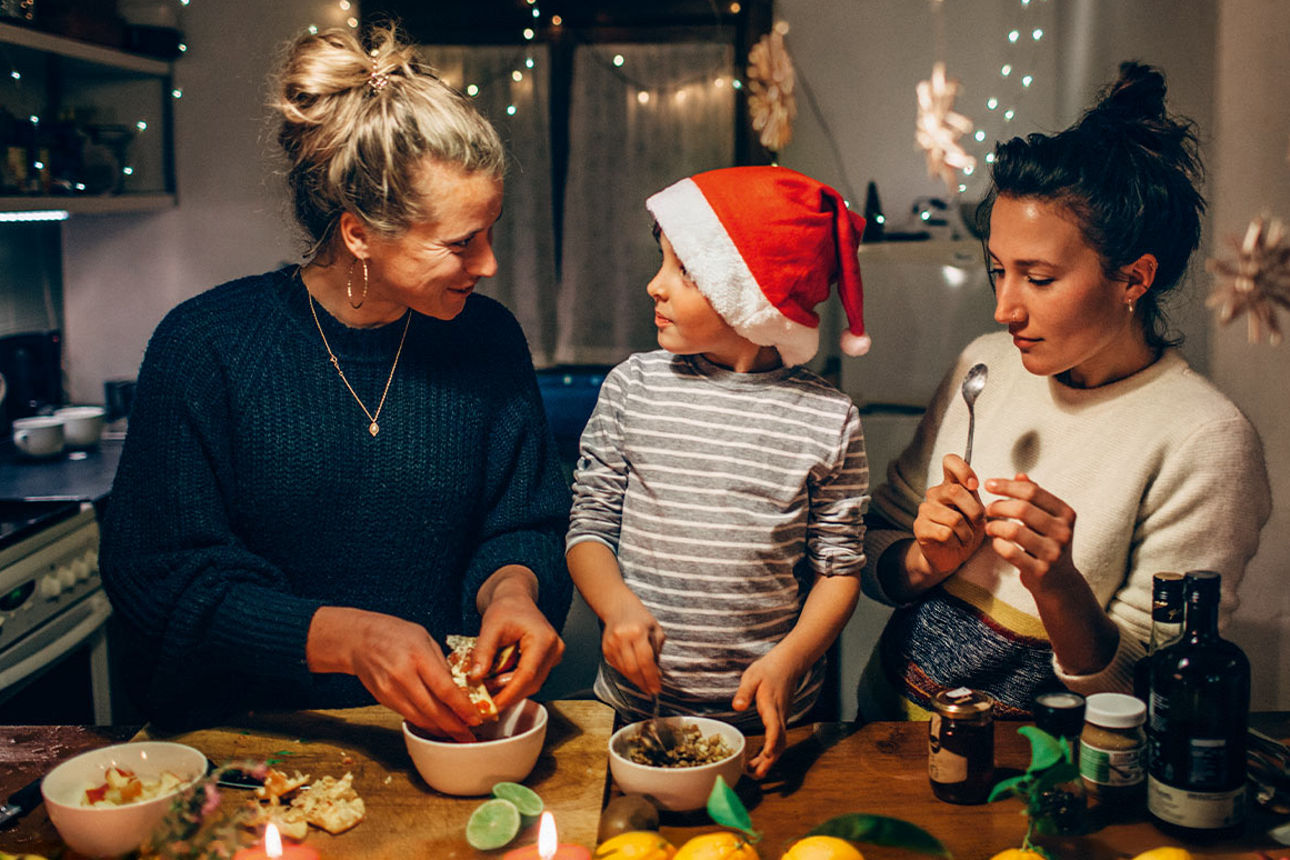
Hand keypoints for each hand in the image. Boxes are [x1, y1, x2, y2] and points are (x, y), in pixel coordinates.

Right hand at [308, 607, 480, 741]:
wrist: (359, 639)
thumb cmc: (396, 634)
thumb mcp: (425, 638)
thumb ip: (441, 664)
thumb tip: (460, 688)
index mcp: (418, 656)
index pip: (444, 688)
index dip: (461, 707)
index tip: (475, 717)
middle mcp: (403, 675)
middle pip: (432, 709)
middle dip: (454, 726)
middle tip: (469, 736)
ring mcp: (390, 690)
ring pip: (420, 717)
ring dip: (440, 730)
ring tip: (456, 736)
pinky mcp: (383, 699)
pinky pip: (408, 715)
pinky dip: (424, 723)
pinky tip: (436, 727)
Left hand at [474, 575, 565, 713]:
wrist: (515, 600)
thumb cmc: (506, 608)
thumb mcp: (490, 626)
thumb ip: (484, 651)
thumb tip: (476, 677)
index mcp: (543, 640)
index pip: (527, 674)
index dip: (509, 693)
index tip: (492, 706)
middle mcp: (554, 650)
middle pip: (531, 683)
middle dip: (507, 694)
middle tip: (483, 702)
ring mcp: (553, 657)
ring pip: (531, 684)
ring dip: (509, 690)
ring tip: (486, 690)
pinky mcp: (547, 661)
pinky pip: (530, 679)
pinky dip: (512, 684)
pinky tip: (496, 683)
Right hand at [601, 594, 664, 696]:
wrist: (618, 607)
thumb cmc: (640, 617)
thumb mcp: (655, 629)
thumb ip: (657, 650)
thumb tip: (656, 673)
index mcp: (637, 632)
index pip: (645, 660)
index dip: (652, 677)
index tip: (657, 688)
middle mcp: (622, 638)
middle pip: (633, 668)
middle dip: (644, 682)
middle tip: (652, 690)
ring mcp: (611, 644)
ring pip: (624, 670)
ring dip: (636, 680)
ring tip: (645, 685)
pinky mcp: (605, 649)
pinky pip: (618, 667)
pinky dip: (628, 674)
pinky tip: (636, 676)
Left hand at [732, 648, 801, 777]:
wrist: (786, 665)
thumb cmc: (768, 670)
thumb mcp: (752, 677)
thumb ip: (744, 692)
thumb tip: (737, 706)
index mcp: (771, 706)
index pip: (775, 727)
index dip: (771, 742)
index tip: (766, 755)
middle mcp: (779, 716)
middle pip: (779, 743)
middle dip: (769, 761)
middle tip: (756, 775)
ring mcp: (782, 720)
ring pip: (780, 744)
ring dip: (769, 760)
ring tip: (754, 773)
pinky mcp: (780, 721)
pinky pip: (778, 740)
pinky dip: (770, 753)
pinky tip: (759, 759)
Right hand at [912, 453, 986, 576]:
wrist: (950, 558)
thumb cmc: (966, 532)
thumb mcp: (978, 514)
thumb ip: (979, 498)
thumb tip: (983, 484)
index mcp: (950, 485)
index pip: (950, 462)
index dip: (963, 469)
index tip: (974, 485)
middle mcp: (935, 494)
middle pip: (955, 491)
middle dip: (974, 511)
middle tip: (978, 522)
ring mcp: (925, 510)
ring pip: (954, 518)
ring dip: (967, 533)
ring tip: (965, 538)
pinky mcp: (920, 527)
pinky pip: (945, 533)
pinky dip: (957, 542)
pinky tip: (954, 543)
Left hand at [983, 472, 1079, 593]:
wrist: (1059, 582)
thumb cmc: (1049, 544)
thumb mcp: (1049, 519)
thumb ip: (1036, 497)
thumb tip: (1020, 476)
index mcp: (1066, 514)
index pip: (1032, 492)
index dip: (1007, 486)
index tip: (988, 484)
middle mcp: (1063, 532)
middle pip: (1022, 509)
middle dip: (998, 506)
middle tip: (987, 509)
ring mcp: (1053, 552)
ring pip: (1014, 531)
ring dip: (995, 526)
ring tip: (989, 527)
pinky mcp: (1040, 570)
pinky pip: (1010, 552)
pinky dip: (998, 545)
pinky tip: (996, 542)